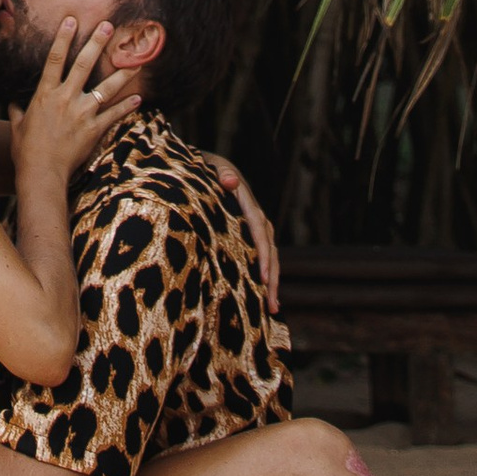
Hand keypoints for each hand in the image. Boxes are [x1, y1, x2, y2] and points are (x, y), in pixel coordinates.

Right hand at [6, 14, 139, 195]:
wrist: (41, 173)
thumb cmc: (25, 151)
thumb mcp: (17, 127)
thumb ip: (17, 111)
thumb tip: (13, 102)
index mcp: (45, 94)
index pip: (55, 59)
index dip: (63, 38)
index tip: (72, 20)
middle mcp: (65, 98)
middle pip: (83, 65)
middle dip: (96, 43)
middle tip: (108, 26)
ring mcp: (82, 113)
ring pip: (105, 88)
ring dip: (121, 73)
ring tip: (135, 61)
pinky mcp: (93, 129)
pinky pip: (113, 115)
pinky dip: (127, 107)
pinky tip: (138, 99)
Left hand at [203, 151, 279, 310]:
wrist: (204, 167)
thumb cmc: (204, 169)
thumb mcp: (210, 167)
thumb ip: (220, 174)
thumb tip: (231, 180)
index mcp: (247, 201)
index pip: (260, 231)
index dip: (263, 255)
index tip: (263, 278)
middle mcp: (256, 215)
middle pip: (270, 249)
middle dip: (272, 278)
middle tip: (271, 304)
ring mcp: (254, 226)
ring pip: (270, 256)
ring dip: (272, 282)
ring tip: (272, 309)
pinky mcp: (248, 235)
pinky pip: (261, 257)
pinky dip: (265, 276)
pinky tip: (264, 298)